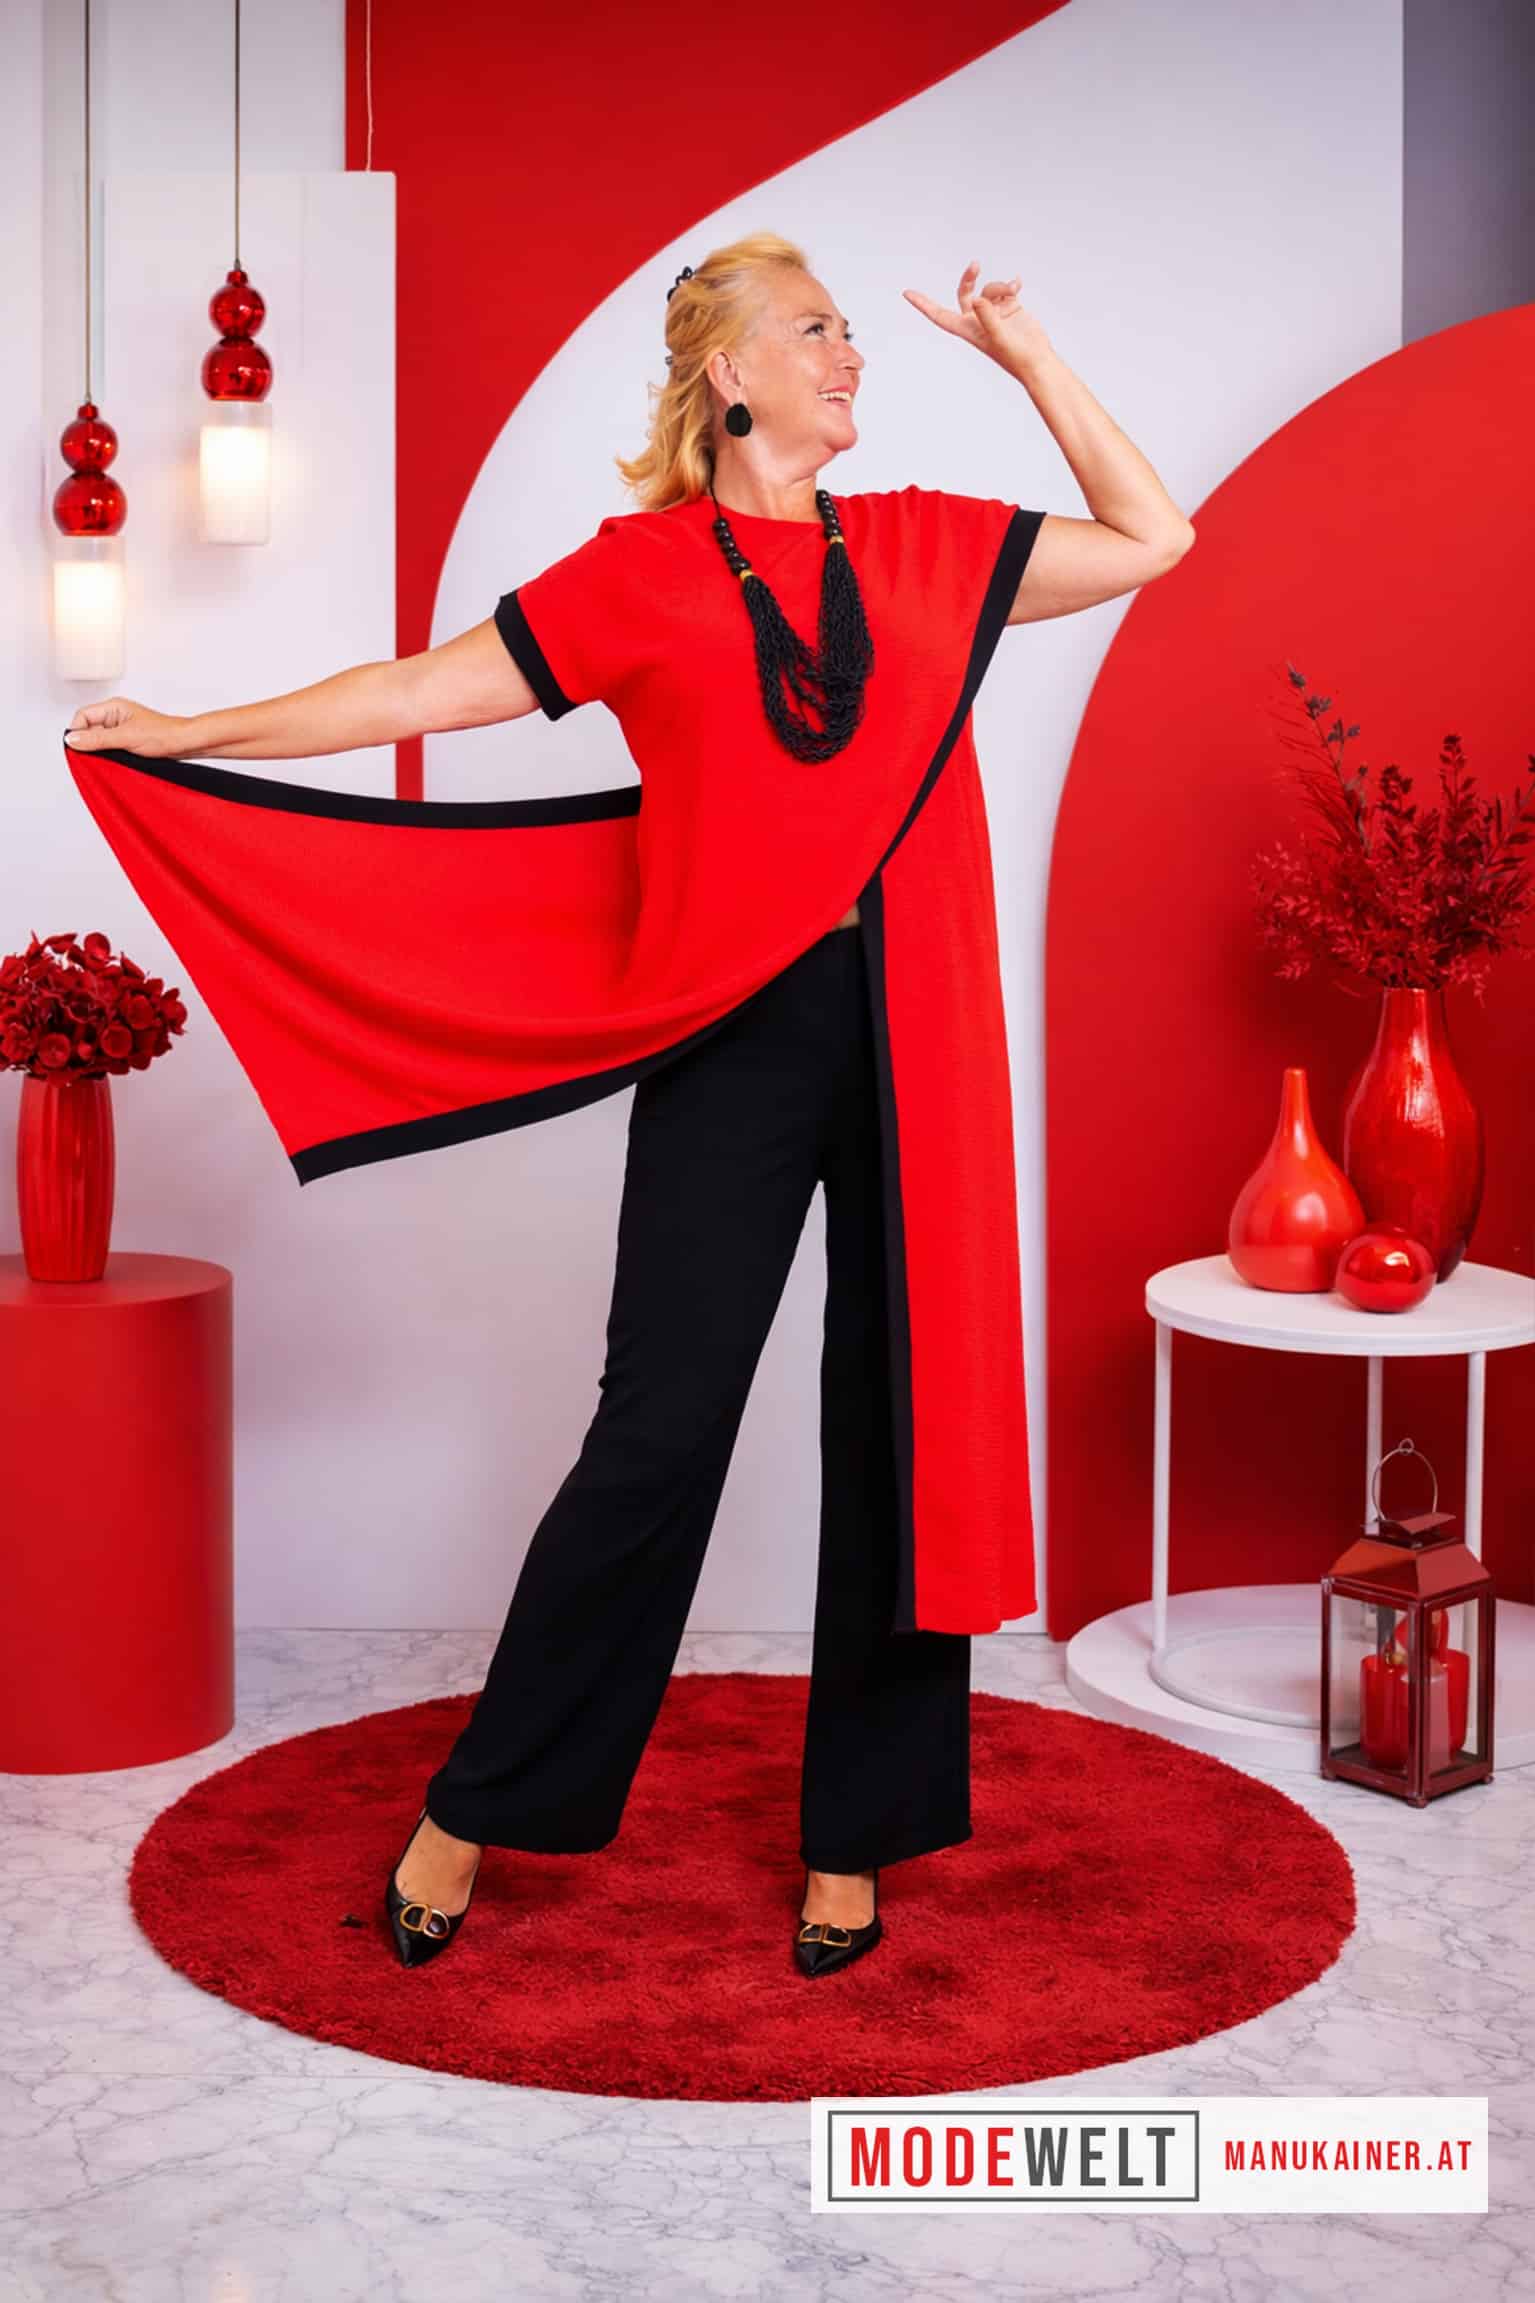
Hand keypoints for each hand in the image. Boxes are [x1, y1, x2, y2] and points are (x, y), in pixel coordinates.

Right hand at [63, 698, 184, 756]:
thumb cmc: (164, 734)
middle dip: (87, 743)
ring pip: (98, 741)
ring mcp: (121, 729)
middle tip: (93, 757)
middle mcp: (115, 716)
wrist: (185, 744)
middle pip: (88, 729)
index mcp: (113, 707)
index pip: (82, 716)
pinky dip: (109, 756)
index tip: (77, 748)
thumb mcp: (126, 737)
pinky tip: (116, 762)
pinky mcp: (127, 741)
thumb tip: (72, 739)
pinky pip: (109, 748)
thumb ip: (97, 739)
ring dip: (100, 752)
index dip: (76, 732)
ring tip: (110, 758)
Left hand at [902, 260, 1051, 374]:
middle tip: (975, 265)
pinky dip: (1010, 284)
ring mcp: (994, 313)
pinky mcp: (1009, 308)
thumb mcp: (999, 336)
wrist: (1038, 361)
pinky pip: (1005, 289)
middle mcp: (978, 320)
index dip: (923, 305)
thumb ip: (987, 316)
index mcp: (968, 330)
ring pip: (989, 289)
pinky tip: (1017, 283)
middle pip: (964, 293)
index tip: (907, 293)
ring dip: (999, 286)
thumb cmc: (1016, 356)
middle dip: (968, 278)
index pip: (940, 316)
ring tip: (1012, 291)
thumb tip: (975, 298)